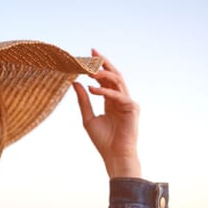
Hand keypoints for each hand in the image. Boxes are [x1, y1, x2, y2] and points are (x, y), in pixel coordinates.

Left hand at [73, 49, 140, 177]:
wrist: (114, 155)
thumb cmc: (103, 140)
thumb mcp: (88, 118)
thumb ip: (83, 101)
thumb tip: (75, 83)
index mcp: (111, 101)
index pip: (105, 79)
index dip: (97, 68)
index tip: (86, 57)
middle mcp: (120, 99)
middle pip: (113, 75)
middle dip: (103, 63)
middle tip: (92, 52)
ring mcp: (128, 102)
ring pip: (117, 81)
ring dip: (103, 74)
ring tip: (89, 70)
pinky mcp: (132, 108)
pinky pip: (118, 95)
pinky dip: (105, 91)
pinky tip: (92, 89)